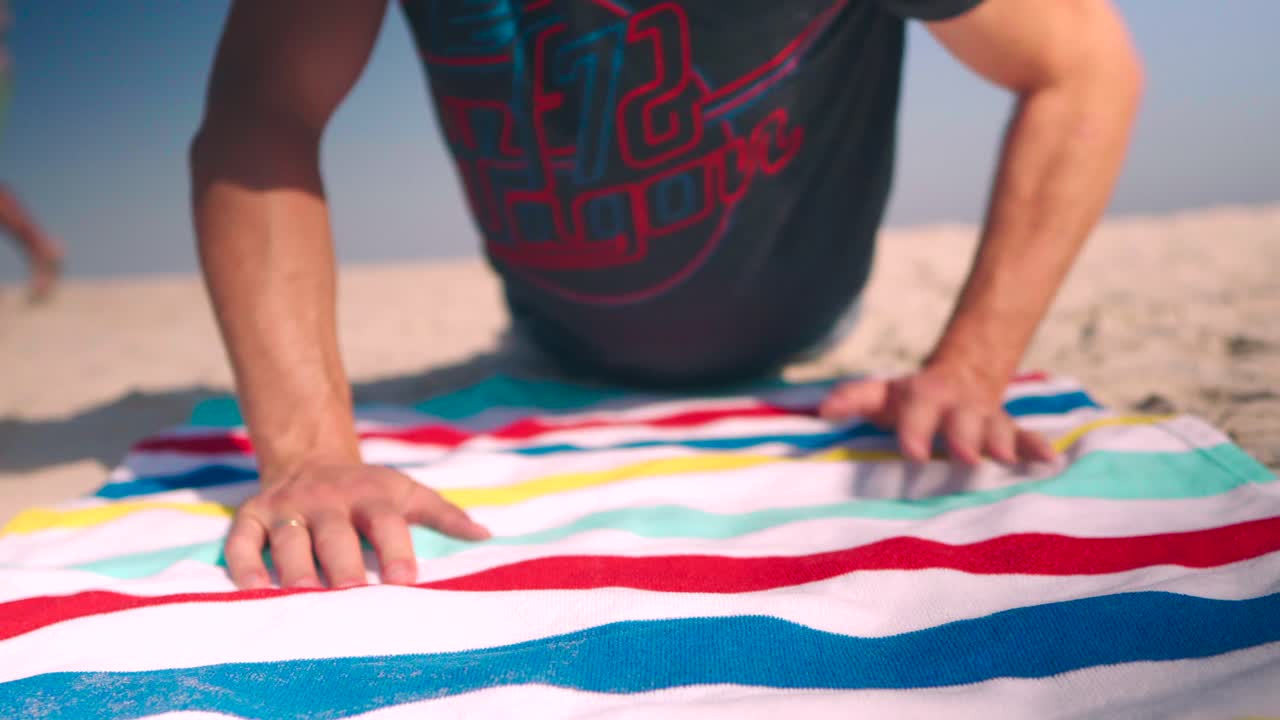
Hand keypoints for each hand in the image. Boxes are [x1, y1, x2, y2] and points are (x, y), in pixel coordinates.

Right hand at [225, 461, 489, 589]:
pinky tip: (253, 589)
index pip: (385, 522)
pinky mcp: (252, 516)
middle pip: (336, 535)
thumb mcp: (407, 493)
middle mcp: (327, 501)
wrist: (310, 458)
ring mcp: (288, 508)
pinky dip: (244, 564)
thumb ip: (444, 514)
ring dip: (296, 569)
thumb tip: (485, 534)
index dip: (395, 549)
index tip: (406, 580)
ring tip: (305, 597)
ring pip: (290, 540)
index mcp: (370, 496)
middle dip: (344, 564)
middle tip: (353, 594)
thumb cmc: (369, 491)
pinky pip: (243, 541)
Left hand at [819, 364, 1056, 464]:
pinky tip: (1050, 460)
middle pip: (962, 420)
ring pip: (997, 428)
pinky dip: (1037, 447)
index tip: (913, 453)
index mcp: (925, 397)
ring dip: (1003, 443)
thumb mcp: (882, 394)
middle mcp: (959, 407)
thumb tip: (824, 410)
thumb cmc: (912, 400)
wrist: (962, 378)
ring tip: (1006, 459)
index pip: (917, 411)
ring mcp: (987, 419)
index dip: (915, 430)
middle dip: (964, 438)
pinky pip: (1026, 437)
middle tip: (965, 457)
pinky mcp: (1010, 431)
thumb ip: (855, 398)